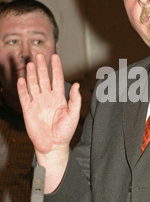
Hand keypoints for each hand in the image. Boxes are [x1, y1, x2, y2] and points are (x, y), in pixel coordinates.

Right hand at [17, 54, 80, 190]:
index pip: (57, 78)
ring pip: (33, 85)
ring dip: (31, 74)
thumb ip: (75, 100)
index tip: (55, 56)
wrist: (53, 145)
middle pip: (43, 78)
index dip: (56, 67)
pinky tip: (21, 79)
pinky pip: (24, 97)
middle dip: (41, 67)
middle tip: (39, 55)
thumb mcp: (73, 115)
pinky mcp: (28, 110)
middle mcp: (47, 98)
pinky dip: (22, 88)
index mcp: (59, 98)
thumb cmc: (65, 132)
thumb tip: (76, 85)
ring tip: (30, 64)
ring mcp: (37, 103)